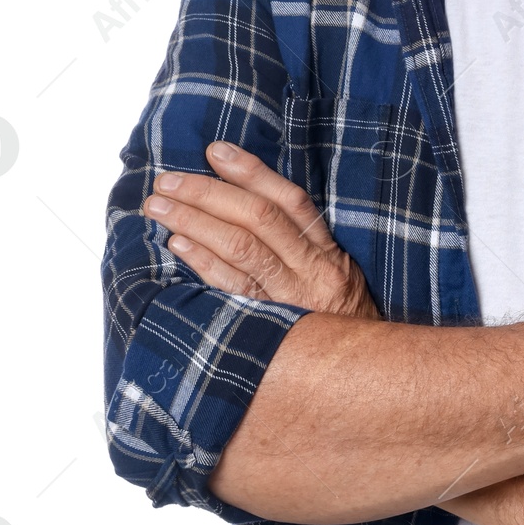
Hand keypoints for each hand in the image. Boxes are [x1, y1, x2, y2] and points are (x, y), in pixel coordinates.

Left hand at [144, 142, 378, 318]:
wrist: (363, 373)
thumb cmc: (339, 318)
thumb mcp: (334, 272)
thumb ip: (300, 241)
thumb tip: (244, 201)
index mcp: (328, 251)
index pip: (290, 200)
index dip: (251, 172)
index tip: (215, 151)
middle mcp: (312, 270)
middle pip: (258, 219)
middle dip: (209, 194)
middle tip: (168, 181)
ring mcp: (292, 300)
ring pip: (242, 250)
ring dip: (195, 223)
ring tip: (161, 208)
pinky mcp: (272, 326)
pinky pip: (233, 290)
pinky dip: (204, 264)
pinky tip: (178, 246)